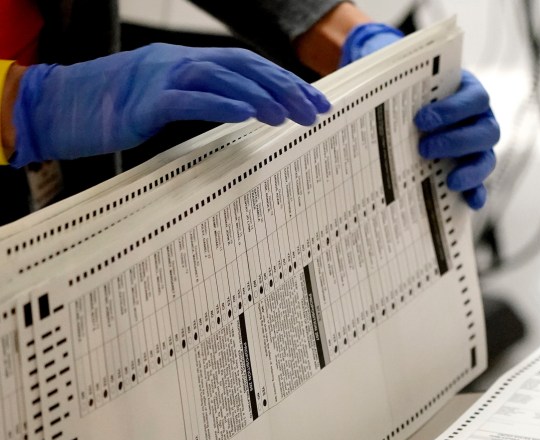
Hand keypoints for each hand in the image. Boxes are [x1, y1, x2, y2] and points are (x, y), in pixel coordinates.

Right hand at [10, 43, 329, 166]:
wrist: (63, 106)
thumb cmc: (118, 107)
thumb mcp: (169, 98)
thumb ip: (204, 98)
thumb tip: (246, 110)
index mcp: (191, 63)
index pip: (250, 67)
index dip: (286, 82)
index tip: (316, 103)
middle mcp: (182, 63)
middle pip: (244, 68)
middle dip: (285, 89)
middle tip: (315, 111)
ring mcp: (162, 78)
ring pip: (221, 77)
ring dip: (260, 95)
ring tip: (290, 115)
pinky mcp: (145, 101)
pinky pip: (188, 99)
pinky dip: (220, 104)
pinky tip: (247, 115)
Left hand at [341, 24, 498, 209]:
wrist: (409, 104)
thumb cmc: (407, 92)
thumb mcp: (399, 82)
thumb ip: (390, 82)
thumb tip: (346, 86)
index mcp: (468, 92)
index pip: (475, 98)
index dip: (453, 109)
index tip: (421, 119)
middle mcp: (480, 119)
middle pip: (486, 130)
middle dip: (456, 140)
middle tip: (423, 148)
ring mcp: (478, 146)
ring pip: (487, 158)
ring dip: (470, 170)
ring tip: (449, 180)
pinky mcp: (471, 170)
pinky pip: (481, 184)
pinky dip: (477, 193)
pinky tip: (469, 202)